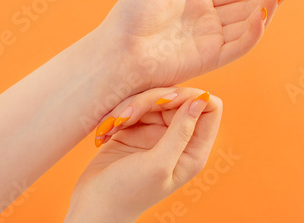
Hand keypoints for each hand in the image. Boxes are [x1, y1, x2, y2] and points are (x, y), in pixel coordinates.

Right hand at [65, 87, 222, 221]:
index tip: (165, 101)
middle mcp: (178, 139)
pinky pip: (133, 107)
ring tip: (112, 125)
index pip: (210, 109)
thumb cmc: (127, 192)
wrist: (93, 204)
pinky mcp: (135, 130)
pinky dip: (118, 114)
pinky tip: (106, 131)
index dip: (190, 98)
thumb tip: (201, 99)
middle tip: (126, 116)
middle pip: (177, 98)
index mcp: (193, 151)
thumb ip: (181, 132)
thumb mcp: (157, 164)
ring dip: (129, 107)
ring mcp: (156, 134)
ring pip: (152, 99)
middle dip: (150, 101)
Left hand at [97, 0, 299, 88]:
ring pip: (247, 24)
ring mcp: (209, 40)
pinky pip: (238, 45)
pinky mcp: (209, 59)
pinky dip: (253, 32)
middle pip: (247, 5)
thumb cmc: (129, 16)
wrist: (118, 51)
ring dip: (267, 9)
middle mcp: (206, 19)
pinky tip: (264, 14)